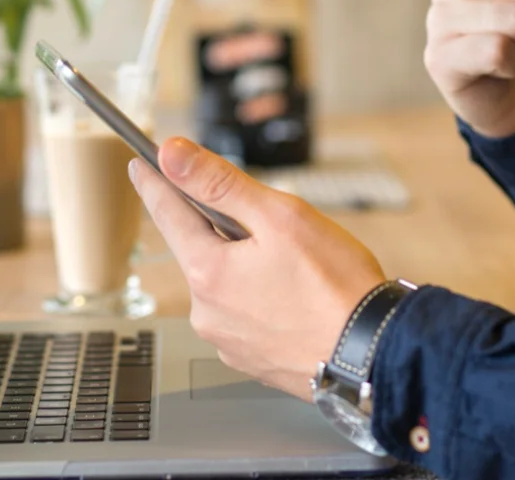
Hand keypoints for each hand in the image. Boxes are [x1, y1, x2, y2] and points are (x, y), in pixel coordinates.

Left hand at [130, 138, 385, 400]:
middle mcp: (207, 312)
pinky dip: (260, 298)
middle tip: (267, 222)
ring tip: (295, 267)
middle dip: (223, 228)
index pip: (167, 213)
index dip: (154, 183)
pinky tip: (295, 297)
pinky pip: (244, 314)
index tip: (140, 165)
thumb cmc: (336, 287)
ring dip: (244, 265)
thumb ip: (220, 183)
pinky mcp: (250, 359)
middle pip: (199, 249)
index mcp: (208, 272)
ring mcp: (227, 340)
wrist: (374, 354)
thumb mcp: (280, 216)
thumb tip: (171, 155)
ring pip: (224, 284)